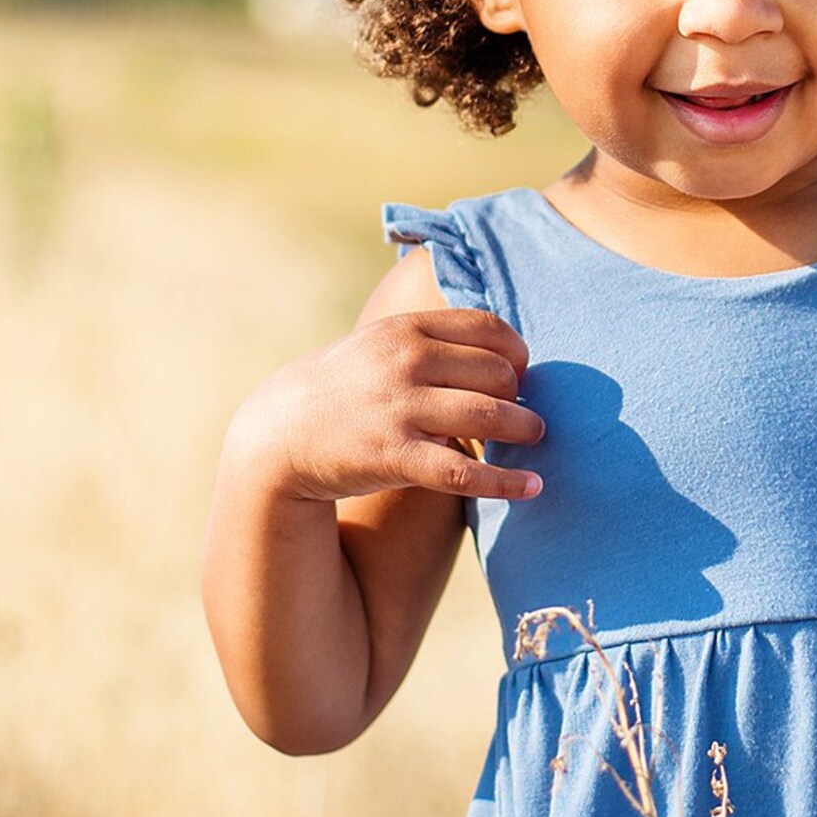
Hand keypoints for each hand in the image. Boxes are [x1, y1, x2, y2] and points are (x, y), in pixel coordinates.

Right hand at [230, 308, 545, 504]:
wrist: (281, 432)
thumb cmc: (347, 386)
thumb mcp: (382, 344)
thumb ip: (435, 340)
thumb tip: (505, 351)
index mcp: (407, 329)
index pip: (489, 330)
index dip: (517, 353)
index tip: (521, 373)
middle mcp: (406, 362)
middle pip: (498, 373)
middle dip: (520, 394)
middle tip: (522, 411)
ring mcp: (399, 409)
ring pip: (490, 416)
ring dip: (525, 429)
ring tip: (535, 437)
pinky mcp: (393, 456)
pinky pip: (464, 472)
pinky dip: (506, 482)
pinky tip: (532, 487)